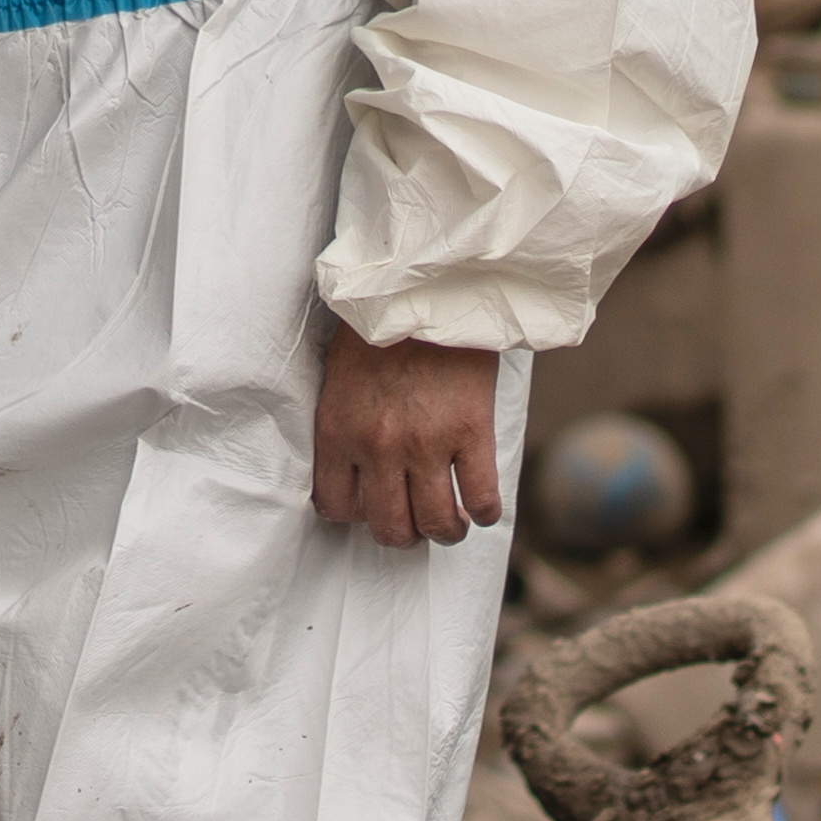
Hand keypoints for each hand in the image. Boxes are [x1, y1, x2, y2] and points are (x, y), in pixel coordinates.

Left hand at [313, 324, 501, 550]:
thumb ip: (343, 423)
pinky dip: (484, 512)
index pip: (336, 507)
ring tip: (452, 523)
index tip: (371, 504)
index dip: (356, 513)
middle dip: (403, 534)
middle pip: (388, 526)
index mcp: (337, 431)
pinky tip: (482, 507)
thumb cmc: (380, 325)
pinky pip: (480, 498)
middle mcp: (377, 446)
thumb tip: (355, 464)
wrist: (428, 287)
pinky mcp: (470, 432)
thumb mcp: (339, 376)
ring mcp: (425, 443)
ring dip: (445, 531)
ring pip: (436, 523)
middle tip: (415, 522)